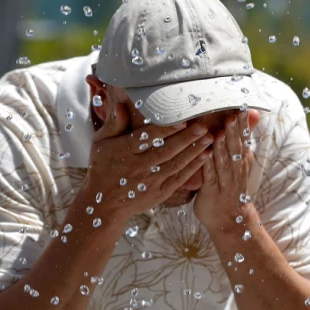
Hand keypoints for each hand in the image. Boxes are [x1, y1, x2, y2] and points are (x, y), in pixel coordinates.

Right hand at [85, 101, 213, 220]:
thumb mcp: (101, 143)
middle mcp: (138, 167)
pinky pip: (178, 178)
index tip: (181, 121)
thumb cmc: (102, 168)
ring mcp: (150, 182)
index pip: (147, 138)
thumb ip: (113, 124)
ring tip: (209, 138)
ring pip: (175, 164)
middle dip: (186, 139)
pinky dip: (192, 168)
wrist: (104, 204)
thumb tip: (120, 104)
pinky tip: (204, 156)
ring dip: (193, 151)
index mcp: (124, 152)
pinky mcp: (159, 193)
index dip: (165, 130)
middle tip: (203, 127)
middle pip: (165, 151)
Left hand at [194, 109, 261, 231]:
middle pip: (236, 148)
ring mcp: (225, 182)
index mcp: (241, 161)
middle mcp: (236, 170)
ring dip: (222, 147)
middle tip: (233, 115)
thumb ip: (239, 142)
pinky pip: (210, 178)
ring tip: (220, 132)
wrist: (231, 220)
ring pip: (225, 162)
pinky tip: (205, 155)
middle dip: (234, 132)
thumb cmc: (229, 187)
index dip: (243, 124)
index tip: (241, 107)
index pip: (243, 139)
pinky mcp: (211, 193)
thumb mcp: (238, 163)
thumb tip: (250, 118)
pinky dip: (208, 166)